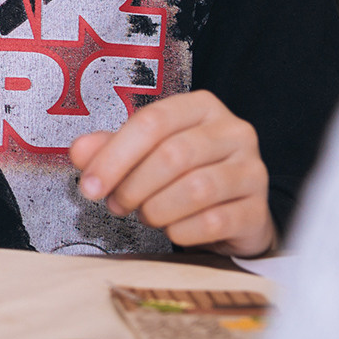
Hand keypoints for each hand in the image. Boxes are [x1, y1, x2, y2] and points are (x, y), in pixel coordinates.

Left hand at [68, 89, 273, 256]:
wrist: (231, 214)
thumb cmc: (183, 175)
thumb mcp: (143, 154)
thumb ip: (109, 149)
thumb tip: (79, 152)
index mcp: (201, 107)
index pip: (152, 121)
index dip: (114, 156)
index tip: (90, 185)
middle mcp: (233, 132)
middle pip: (173, 155)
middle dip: (133, 186)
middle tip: (117, 205)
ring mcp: (251, 170)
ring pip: (195, 189)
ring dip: (156, 209)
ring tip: (145, 215)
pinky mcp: (258, 209)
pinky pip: (214, 221)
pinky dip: (182, 230)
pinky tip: (173, 229)